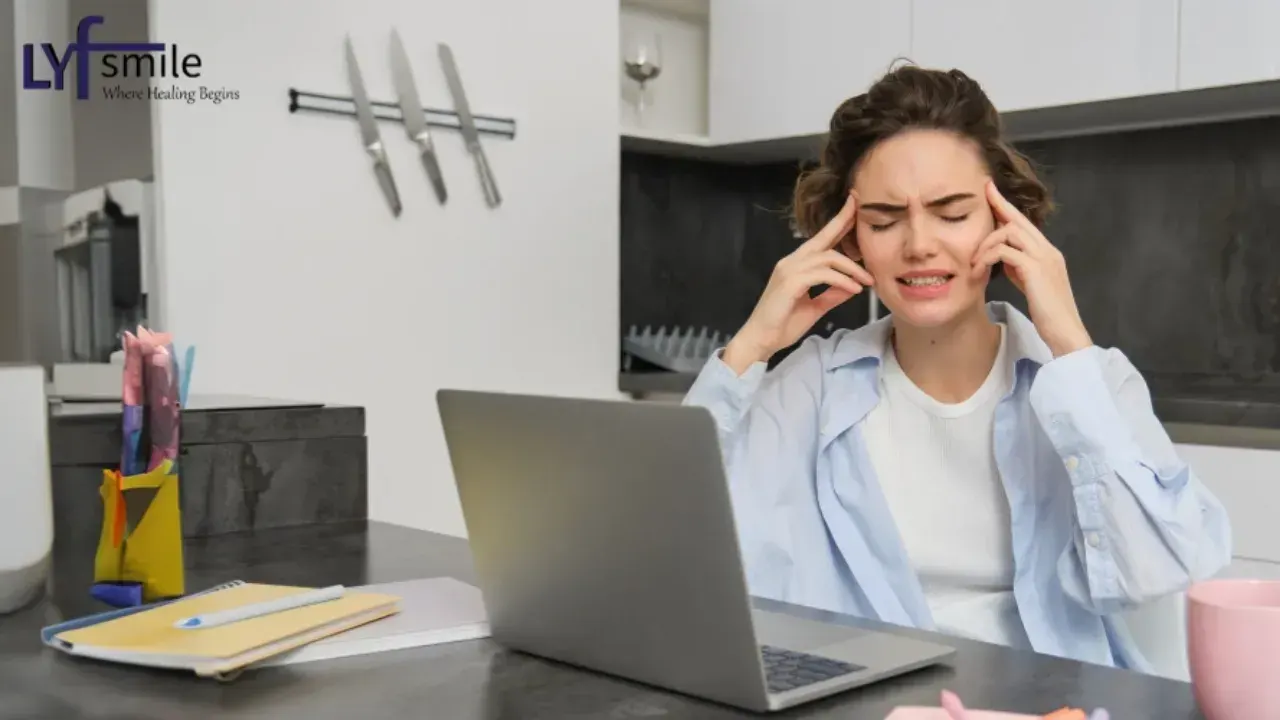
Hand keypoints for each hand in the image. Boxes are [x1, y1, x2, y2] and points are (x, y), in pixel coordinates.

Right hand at [724, 191, 874, 373]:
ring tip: (867, 280)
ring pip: (828, 257)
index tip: (853, 208)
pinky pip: (823, 275)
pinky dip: (842, 280)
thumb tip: (853, 285)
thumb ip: (832, 294)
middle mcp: (791, 262)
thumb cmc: (782, 325)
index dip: (837, 223)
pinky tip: (854, 289)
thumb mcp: (815, 307)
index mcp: (796, 265)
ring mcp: (789, 270)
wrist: (760, 340)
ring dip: (851, 268)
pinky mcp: (790, 282)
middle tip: (862, 209)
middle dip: (843, 221)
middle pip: (823, 238)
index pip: (820, 240)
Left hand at [971, 179, 1091, 356]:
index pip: (1026, 224)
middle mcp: (1048, 251)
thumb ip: (1019, 268)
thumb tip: (1002, 258)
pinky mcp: (1036, 270)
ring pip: (1010, 232)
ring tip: (973, 263)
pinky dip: (987, 258)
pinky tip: (978, 272)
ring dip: (986, 244)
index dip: (1007, 207)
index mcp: (1048, 253)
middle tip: (982, 194)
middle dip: (998, 206)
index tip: (991, 192)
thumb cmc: (1048, 314)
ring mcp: (1044, 258)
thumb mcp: (1030, 285)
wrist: (1066, 333)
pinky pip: (1005, 252)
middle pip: (1019, 220)